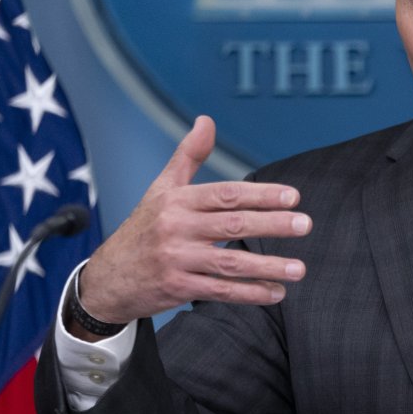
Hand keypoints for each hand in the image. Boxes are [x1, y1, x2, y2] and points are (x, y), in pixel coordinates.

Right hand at [73, 116, 310, 334]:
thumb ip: (188, 156)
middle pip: (232, 224)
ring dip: (268, 266)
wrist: (107, 277)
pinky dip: (250, 293)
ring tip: (299, 268)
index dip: (260, 194)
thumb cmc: (142, 228)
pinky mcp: (177, 288)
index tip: (292, 197)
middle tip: (305, 224)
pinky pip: (220, 292)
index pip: (225, 194)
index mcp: (176, 201)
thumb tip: (207, 120)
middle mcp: (176, 228)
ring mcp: (176, 260)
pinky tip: (276, 292)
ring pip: (230, 264)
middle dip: (272, 224)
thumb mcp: (161, 189)